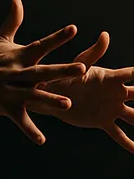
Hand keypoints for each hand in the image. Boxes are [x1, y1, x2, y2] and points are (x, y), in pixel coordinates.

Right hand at [0, 0, 85, 144]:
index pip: (42, 45)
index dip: (57, 37)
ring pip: (34, 95)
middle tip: (82, 68)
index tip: (73, 29)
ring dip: (50, 99)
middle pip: (43, 70)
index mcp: (19, 57)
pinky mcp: (4, 106)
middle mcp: (17, 73)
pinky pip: (20, 120)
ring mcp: (10, 90)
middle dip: (62, 70)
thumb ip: (12, 21)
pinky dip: (30, 130)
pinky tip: (41, 141)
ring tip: (67, 104)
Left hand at [29, 29, 133, 152]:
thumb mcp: (80, 65)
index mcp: (112, 79)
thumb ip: (93, 53)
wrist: (52, 94)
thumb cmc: (66, 76)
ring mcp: (112, 108)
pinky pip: (118, 134)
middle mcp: (117, 93)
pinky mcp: (102, 121)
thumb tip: (105, 35)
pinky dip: (128, 143)